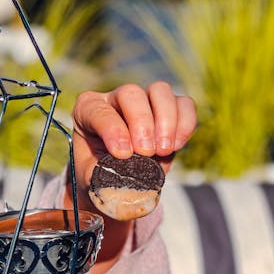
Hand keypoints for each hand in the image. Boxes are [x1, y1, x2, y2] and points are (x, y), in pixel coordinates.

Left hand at [70, 81, 196, 195]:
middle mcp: (115, 99)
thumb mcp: (92, 177)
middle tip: (146, 152)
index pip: (98, 110)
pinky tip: (176, 146)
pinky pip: (184, 104)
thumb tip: (127, 172)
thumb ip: (102, 173)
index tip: (123, 154)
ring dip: (166, 121)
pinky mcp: (169, 110)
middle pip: (131, 93)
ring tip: (163, 150)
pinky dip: (184, 124)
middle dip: (141, 124)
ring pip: (160, 91)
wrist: (116, 182)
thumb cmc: (99, 175)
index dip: (113, 130)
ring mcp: (144, 101)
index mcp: (88, 110)